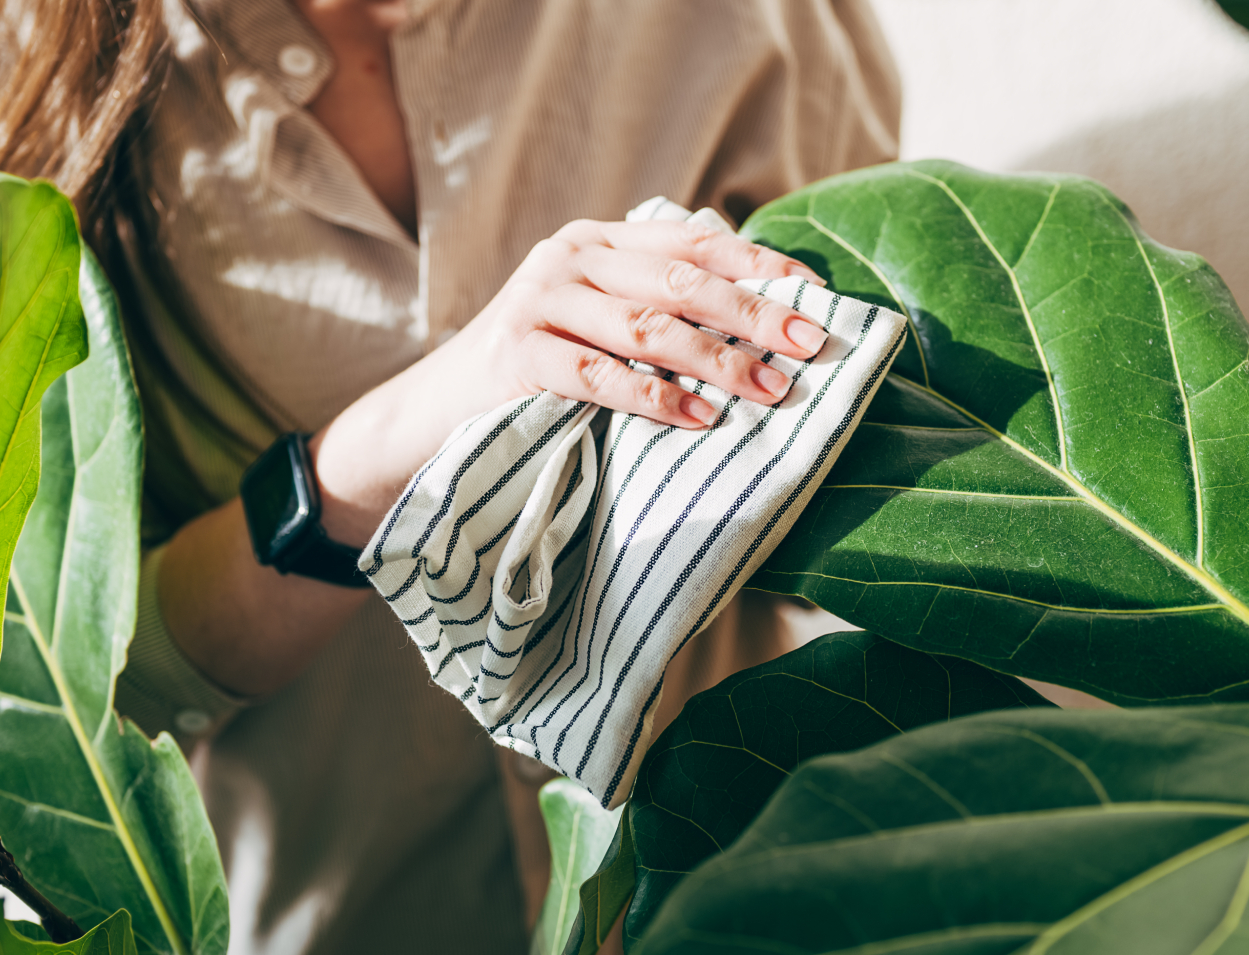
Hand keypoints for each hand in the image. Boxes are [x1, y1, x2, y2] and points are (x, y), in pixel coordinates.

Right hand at [446, 217, 830, 426]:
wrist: (435, 411)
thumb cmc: (537, 374)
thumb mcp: (598, 327)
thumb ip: (658, 313)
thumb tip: (763, 330)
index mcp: (600, 241)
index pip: (694, 241)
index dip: (757, 265)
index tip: (813, 294)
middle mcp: (571, 257)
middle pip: (681, 281)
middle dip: (752, 313)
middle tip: (808, 343)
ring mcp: (538, 300)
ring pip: (646, 326)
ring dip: (716, 360)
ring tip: (768, 389)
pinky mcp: (516, 353)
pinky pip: (595, 373)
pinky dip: (651, 397)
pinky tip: (694, 417)